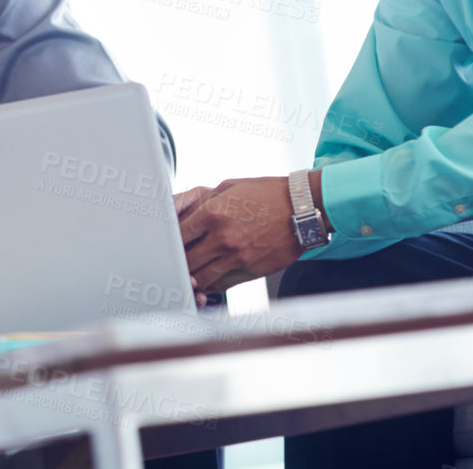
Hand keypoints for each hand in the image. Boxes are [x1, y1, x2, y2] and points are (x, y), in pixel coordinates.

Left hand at [176, 176, 304, 295]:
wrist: (303, 207)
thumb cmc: (268, 194)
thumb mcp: (230, 187)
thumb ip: (207, 201)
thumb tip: (187, 211)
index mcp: (212, 213)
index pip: (178, 234)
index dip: (170, 241)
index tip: (168, 244)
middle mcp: (222, 237)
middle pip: (186, 260)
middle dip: (178, 262)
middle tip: (174, 263)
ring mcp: (237, 256)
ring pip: (202, 277)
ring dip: (192, 278)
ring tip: (187, 276)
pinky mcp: (251, 270)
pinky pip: (223, 285)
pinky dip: (211, 286)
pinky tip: (207, 282)